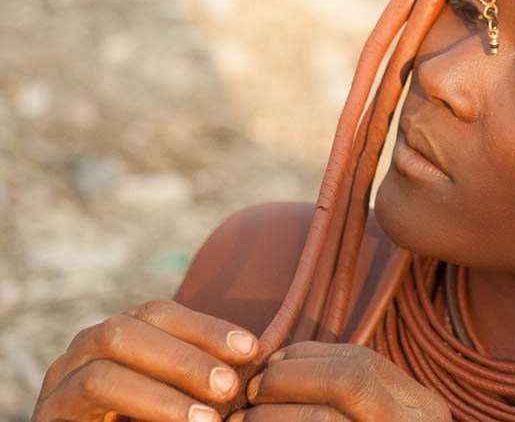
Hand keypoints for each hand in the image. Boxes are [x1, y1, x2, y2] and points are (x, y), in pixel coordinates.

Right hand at [33, 299, 259, 421]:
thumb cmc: (147, 420)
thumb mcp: (180, 395)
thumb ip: (203, 378)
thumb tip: (255, 357)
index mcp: (120, 336)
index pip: (159, 314)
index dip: (206, 327)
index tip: (252, 349)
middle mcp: (84, 350)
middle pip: (128, 328)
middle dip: (186, 356)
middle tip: (230, 387)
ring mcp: (59, 381)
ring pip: (105, 363)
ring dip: (164, 391)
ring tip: (208, 420)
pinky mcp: (49, 415)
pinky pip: (89, 395)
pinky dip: (142, 406)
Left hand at [230, 342, 450, 420]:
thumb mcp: (378, 419)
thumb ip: (348, 396)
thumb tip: (277, 366)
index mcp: (422, 409)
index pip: (360, 362)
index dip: (305, 358)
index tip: (270, 366)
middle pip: (348, 378)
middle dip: (289, 379)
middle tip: (249, 394)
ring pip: (326, 419)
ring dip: (273, 416)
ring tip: (242, 420)